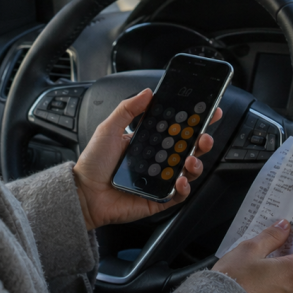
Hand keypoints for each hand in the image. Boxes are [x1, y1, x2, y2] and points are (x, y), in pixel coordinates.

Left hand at [72, 89, 221, 229]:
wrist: (83, 193)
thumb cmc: (93, 163)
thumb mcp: (108, 129)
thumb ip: (128, 109)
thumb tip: (148, 93)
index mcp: (148, 142)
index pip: (176, 130)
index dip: (194, 122)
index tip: (209, 112)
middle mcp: (157, 160)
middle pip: (188, 150)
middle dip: (202, 141)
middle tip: (204, 137)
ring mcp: (159, 180)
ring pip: (188, 171)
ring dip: (196, 164)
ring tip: (190, 160)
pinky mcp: (158, 199)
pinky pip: (178, 195)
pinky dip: (184, 188)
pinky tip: (180, 180)